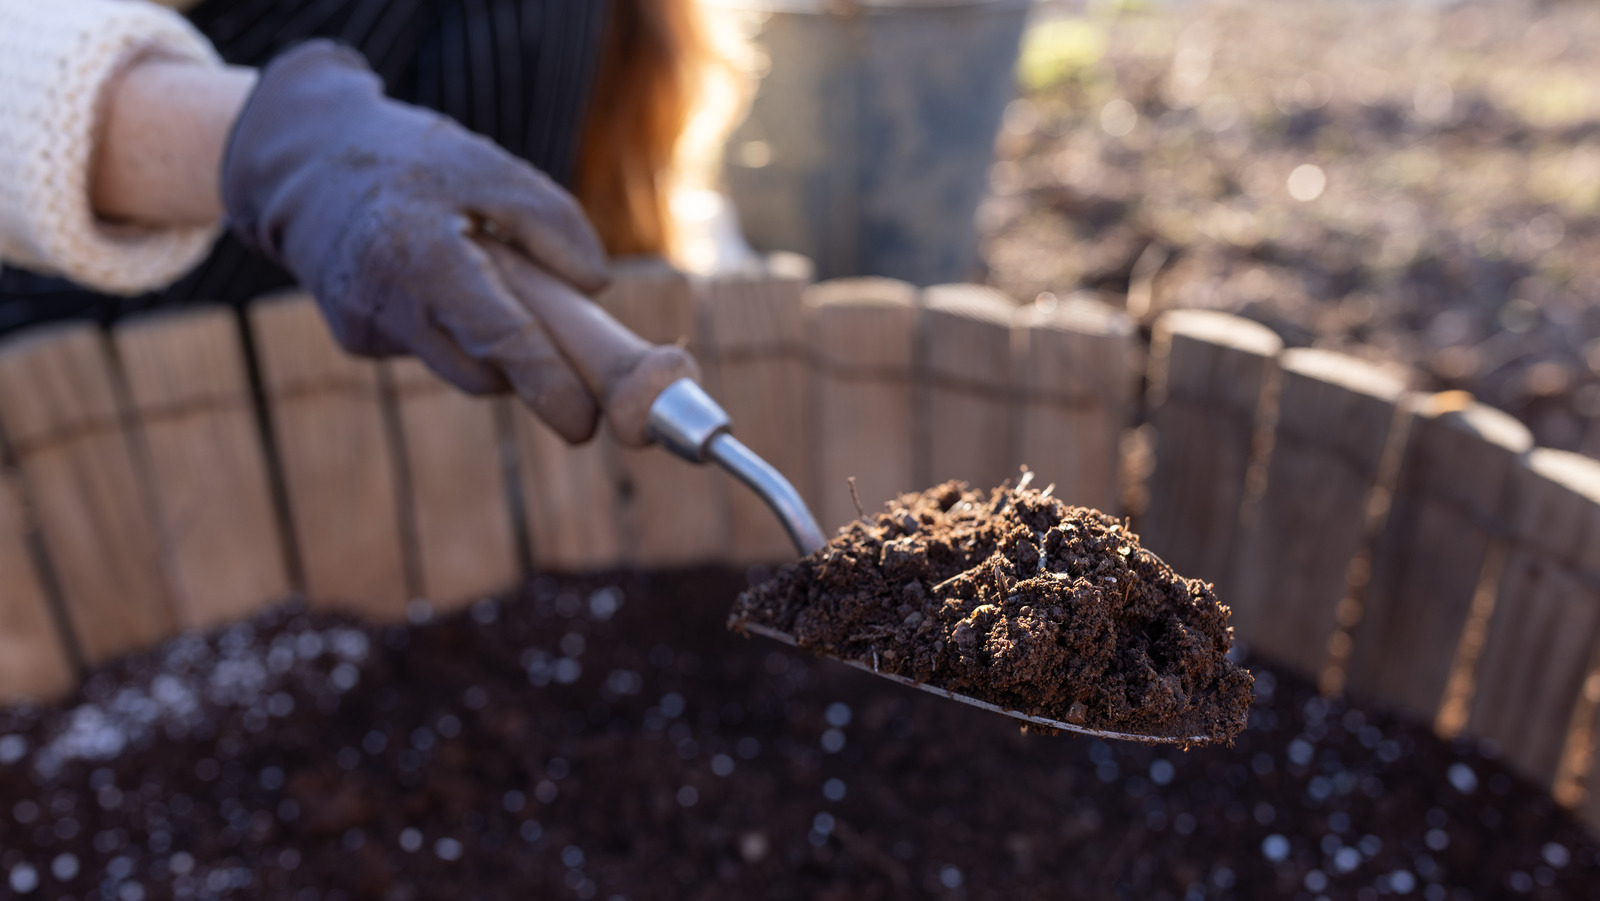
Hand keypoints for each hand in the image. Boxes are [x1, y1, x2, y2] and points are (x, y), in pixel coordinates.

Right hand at [222, 40, 607, 441]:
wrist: (300, 163)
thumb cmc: (407, 160)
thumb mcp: (487, 165)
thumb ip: (551, 222)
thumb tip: (596, 287)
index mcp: (421, 252)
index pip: (499, 336)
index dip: (549, 383)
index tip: (586, 421)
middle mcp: (386, 301)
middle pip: (482, 371)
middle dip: (533, 372)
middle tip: (576, 351)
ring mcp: (365, 327)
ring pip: (460, 364)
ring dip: (494, 343)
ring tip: (488, 277)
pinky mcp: (358, 339)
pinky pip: (432, 349)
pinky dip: (455, 327)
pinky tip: (436, 279)